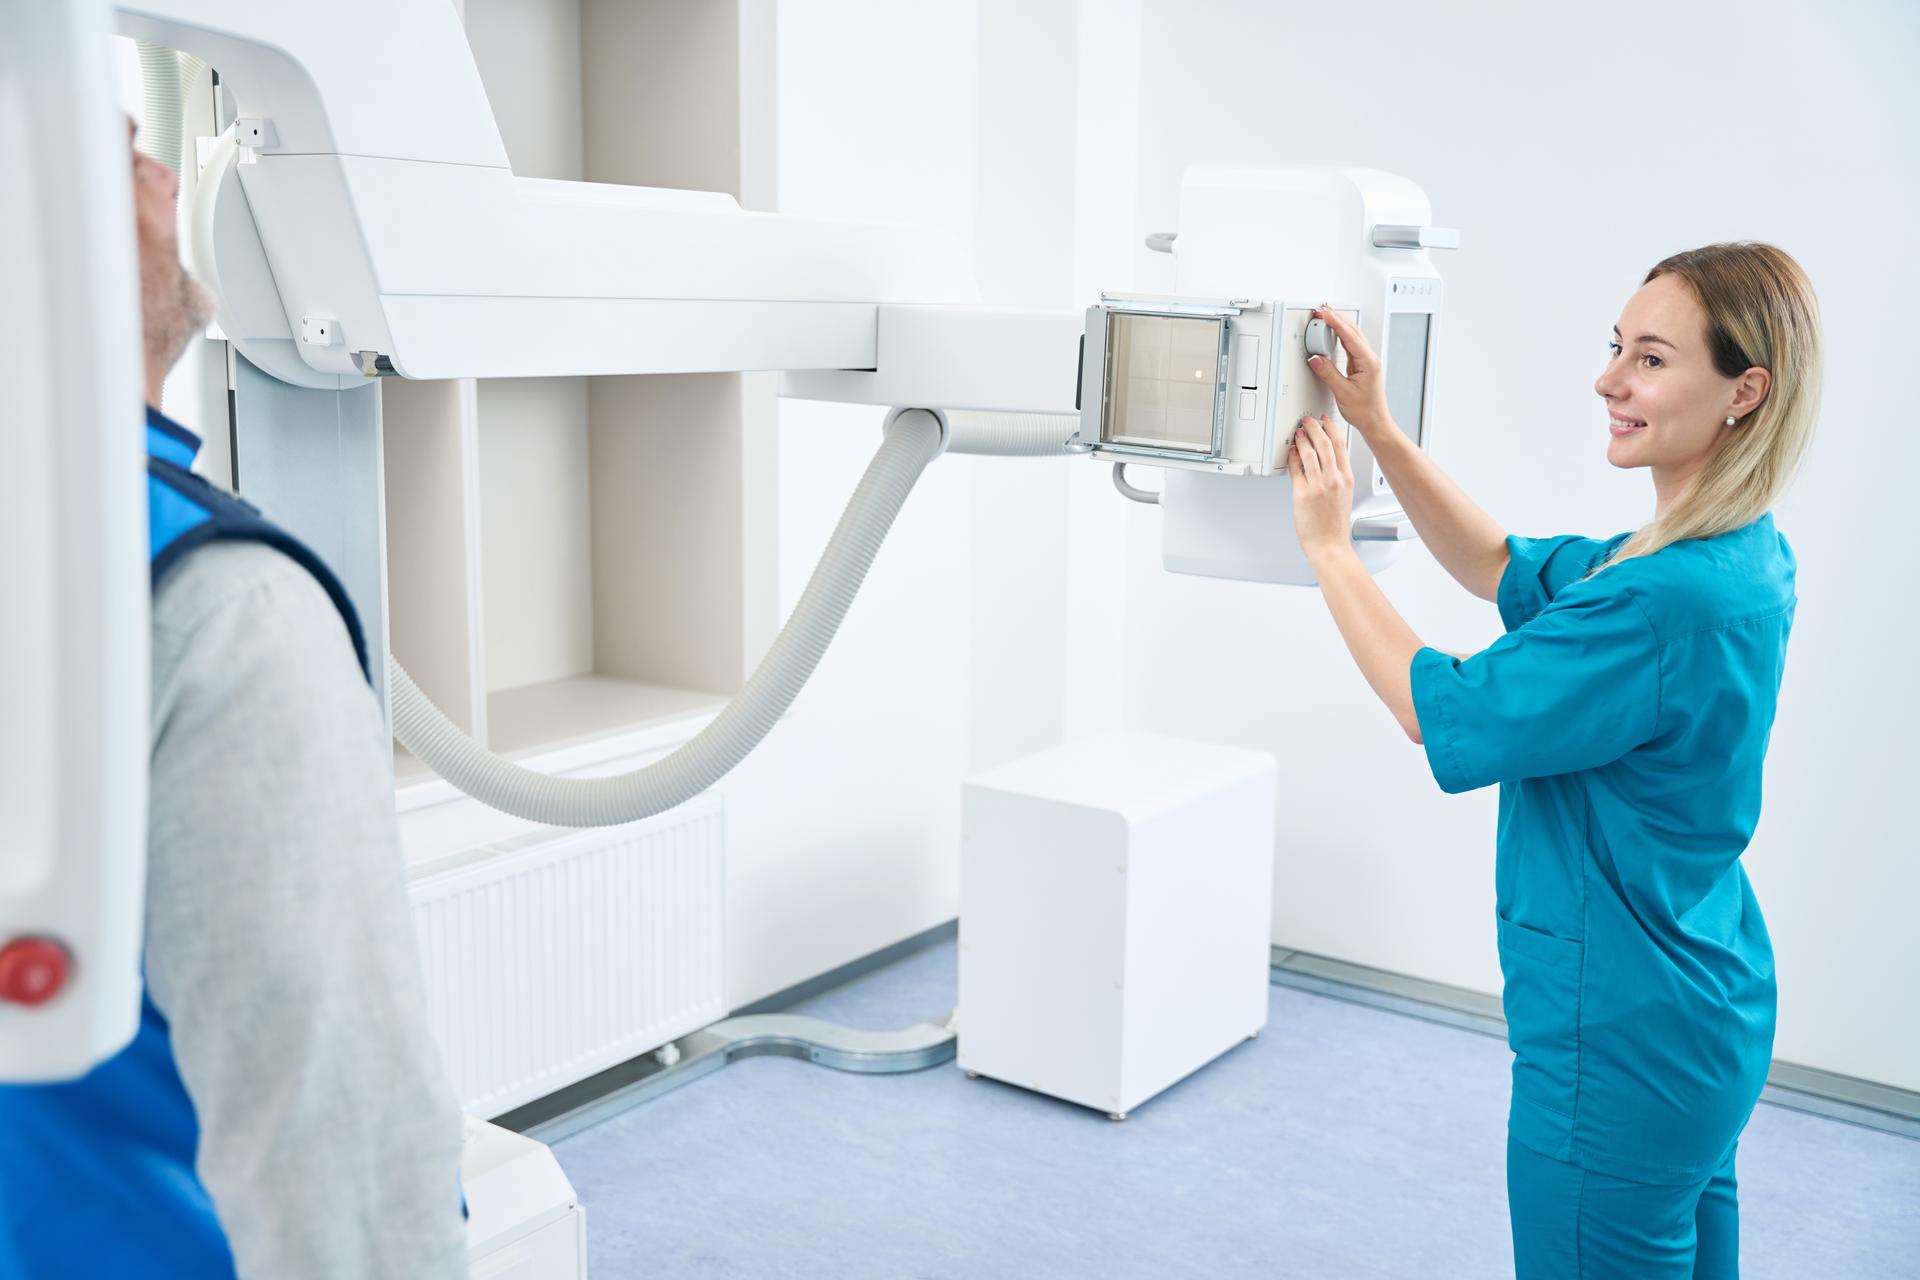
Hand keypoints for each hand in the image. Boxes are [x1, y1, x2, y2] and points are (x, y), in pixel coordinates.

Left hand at [1289, 413, 1354, 561]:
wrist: (1330, 545)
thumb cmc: (1335, 526)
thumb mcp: (1344, 496)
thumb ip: (1337, 478)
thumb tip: (1327, 464)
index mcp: (1346, 478)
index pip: (1340, 445)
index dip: (1332, 429)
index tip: (1326, 421)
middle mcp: (1334, 479)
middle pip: (1324, 443)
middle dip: (1315, 427)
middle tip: (1308, 421)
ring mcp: (1318, 485)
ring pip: (1310, 452)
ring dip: (1302, 439)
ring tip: (1298, 432)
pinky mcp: (1303, 493)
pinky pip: (1296, 468)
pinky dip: (1293, 456)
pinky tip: (1291, 451)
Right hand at [1306, 305, 1392, 439]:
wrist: (1375, 421)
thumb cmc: (1365, 411)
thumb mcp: (1343, 392)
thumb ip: (1328, 373)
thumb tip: (1316, 358)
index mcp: (1369, 362)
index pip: (1350, 336)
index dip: (1336, 322)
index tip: (1325, 313)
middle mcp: (1370, 359)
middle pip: (1353, 330)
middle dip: (1337, 317)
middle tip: (1322, 309)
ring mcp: (1366, 361)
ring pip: (1352, 335)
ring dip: (1339, 324)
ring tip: (1326, 316)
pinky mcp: (1361, 365)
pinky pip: (1350, 344)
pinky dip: (1340, 335)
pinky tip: (1333, 332)